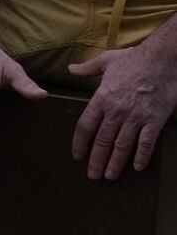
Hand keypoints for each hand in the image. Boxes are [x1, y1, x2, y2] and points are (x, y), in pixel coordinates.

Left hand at [70, 45, 176, 179]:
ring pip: (122, 145)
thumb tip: (71, 69)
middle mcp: (117, 111)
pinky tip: (137, 167)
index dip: (80, 143)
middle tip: (92, 175)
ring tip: (109, 175)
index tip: (77, 156)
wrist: (163, 59)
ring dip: (115, 162)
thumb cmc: (134, 58)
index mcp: (102, 98)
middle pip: (102, 140)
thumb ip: (87, 69)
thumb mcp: (106, 60)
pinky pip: (147, 142)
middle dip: (96, 160)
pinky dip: (142, 156)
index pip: (85, 126)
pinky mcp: (155, 119)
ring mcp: (137, 116)